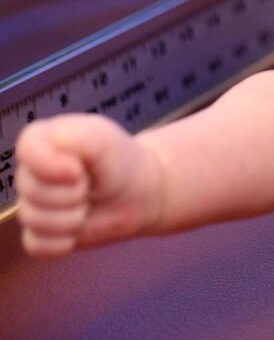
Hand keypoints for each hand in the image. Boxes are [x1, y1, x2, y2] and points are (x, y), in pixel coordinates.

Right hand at [15, 114, 163, 256]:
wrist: (139, 194)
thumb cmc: (120, 162)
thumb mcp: (104, 139)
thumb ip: (77, 136)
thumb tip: (53, 152)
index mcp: (41, 141)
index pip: (27, 150)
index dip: (52, 165)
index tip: (80, 170)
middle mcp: (30, 173)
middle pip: (31, 191)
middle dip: (71, 193)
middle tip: (91, 186)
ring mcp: (32, 204)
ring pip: (34, 221)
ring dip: (71, 217)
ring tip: (88, 204)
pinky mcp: (40, 233)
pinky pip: (37, 245)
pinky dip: (64, 241)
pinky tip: (80, 227)